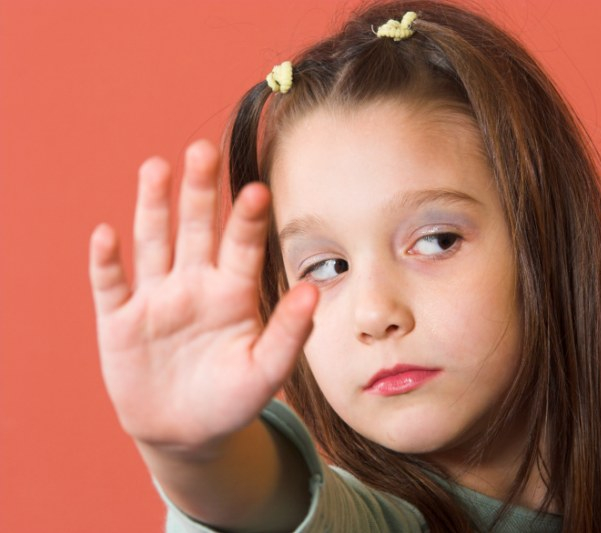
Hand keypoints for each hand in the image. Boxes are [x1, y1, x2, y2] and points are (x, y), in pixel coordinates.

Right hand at [89, 140, 316, 455]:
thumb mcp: (266, 370)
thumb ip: (290, 333)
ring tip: (156, 168)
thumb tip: (313, 290)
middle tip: (203, 150)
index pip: (243, 246)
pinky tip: (106, 235)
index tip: (259, 190)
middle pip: (197, 228)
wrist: (187, 432)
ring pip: (154, 242)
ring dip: (152, 207)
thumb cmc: (234, 398)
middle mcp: (195, 283)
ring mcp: (156, 298)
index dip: (248, 219)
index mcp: (234, 291)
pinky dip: (107, 262)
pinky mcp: (119, 320)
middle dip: (199, 191)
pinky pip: (112, 285)